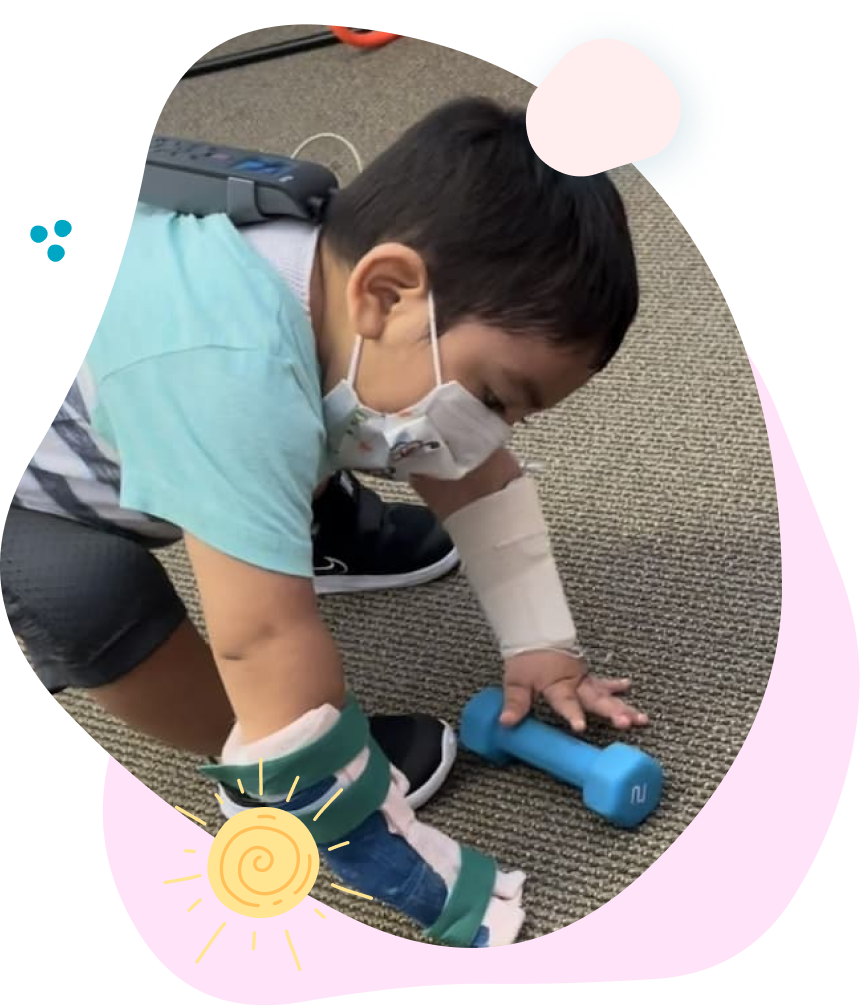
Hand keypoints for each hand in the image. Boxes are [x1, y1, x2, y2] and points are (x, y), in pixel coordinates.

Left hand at [501, 650, 648, 733]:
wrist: (534, 634)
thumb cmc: (526, 659)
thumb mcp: (516, 681)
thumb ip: (515, 702)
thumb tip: (507, 722)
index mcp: (557, 685)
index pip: (565, 702)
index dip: (572, 714)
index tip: (580, 727)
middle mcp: (575, 683)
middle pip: (595, 699)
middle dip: (611, 712)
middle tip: (625, 723)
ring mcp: (584, 679)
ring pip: (606, 694)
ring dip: (623, 705)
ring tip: (640, 718)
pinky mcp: (587, 675)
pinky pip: (603, 681)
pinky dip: (615, 685)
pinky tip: (628, 686)